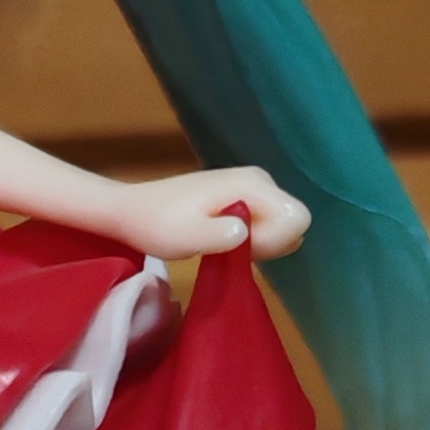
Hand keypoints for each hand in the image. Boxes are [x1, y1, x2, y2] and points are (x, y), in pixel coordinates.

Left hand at [109, 166, 311, 260]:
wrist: (132, 209)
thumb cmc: (156, 224)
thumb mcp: (185, 237)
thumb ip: (220, 235)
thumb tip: (247, 232)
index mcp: (252, 184)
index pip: (297, 218)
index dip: (274, 242)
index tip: (240, 249)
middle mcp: (260, 180)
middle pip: (292, 222)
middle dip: (268, 244)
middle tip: (225, 248)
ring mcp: (254, 187)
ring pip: (280, 225)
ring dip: (257, 244)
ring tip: (219, 243)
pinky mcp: (246, 197)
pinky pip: (267, 224)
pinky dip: (250, 239)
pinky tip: (221, 240)